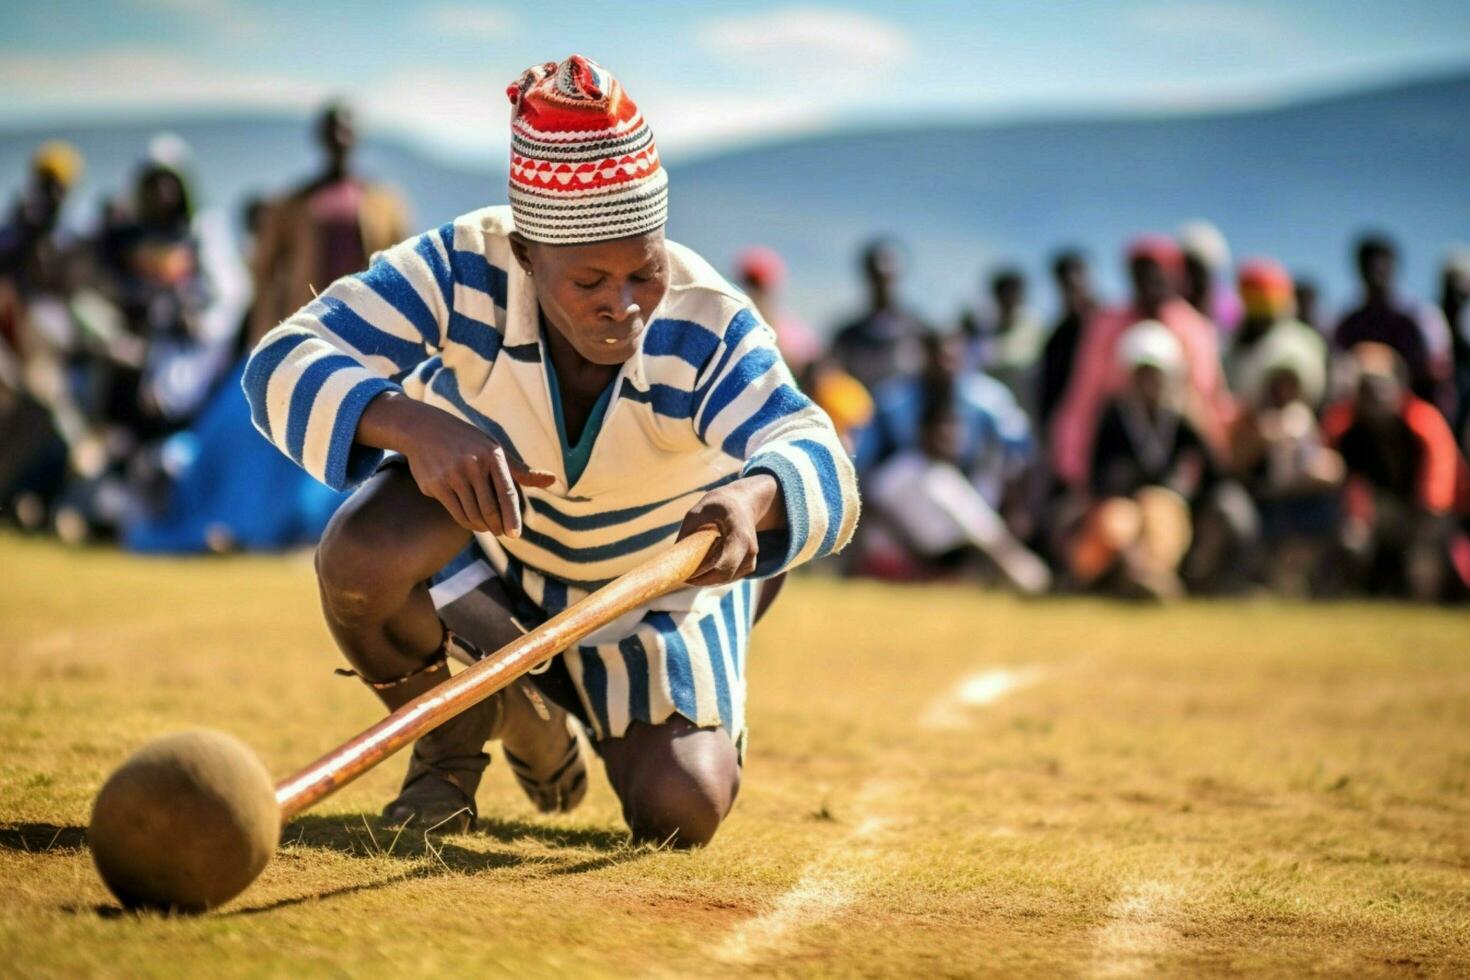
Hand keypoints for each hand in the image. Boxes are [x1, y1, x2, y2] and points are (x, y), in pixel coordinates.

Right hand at [359, 393, 553, 535]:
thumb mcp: (494, 450)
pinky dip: (467, 521)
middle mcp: (473, 464)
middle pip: (489, 509)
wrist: (425, 430)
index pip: (507, 492)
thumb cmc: (469, 442)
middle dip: (498, 526)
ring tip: (489, 528)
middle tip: (503, 533)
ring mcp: (452, 474)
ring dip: (483, 526)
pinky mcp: (435, 484)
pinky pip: (456, 512)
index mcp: (493, 455)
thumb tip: (553, 480)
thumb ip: (521, 470)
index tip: (514, 534)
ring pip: (472, 513)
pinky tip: (473, 522)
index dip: (512, 516)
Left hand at [677, 474, 782, 586]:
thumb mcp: (697, 511)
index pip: (723, 564)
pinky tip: (704, 568)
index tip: (683, 575)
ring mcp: (752, 559)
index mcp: (739, 534)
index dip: (702, 574)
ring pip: (726, 579)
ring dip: (706, 579)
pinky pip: (729, 577)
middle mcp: (749, 549)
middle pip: (724, 576)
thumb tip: (674, 559)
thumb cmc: (718, 505)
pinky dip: (714, 577)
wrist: (744, 503)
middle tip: (682, 578)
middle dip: (701, 580)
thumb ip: (686, 533)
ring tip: (690, 571)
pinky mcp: (749, 565)